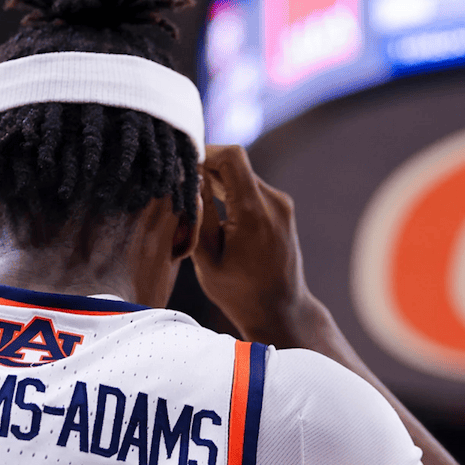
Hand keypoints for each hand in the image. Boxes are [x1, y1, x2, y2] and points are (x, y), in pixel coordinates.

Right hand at [192, 145, 320, 341]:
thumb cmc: (240, 293)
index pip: (231, 156)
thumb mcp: (208, 258)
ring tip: (196, 203)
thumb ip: (198, 215)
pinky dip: (231, 193)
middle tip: (182, 188)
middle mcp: (274, 202)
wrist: (280, 311)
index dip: (204, 153)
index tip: (183, 168)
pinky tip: (215, 211)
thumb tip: (189, 180)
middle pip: (235, 163)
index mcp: (254, 212)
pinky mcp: (281, 210)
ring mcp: (281, 205)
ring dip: (218, 182)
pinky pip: (251, 189)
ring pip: (242, 175)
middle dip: (206, 169)